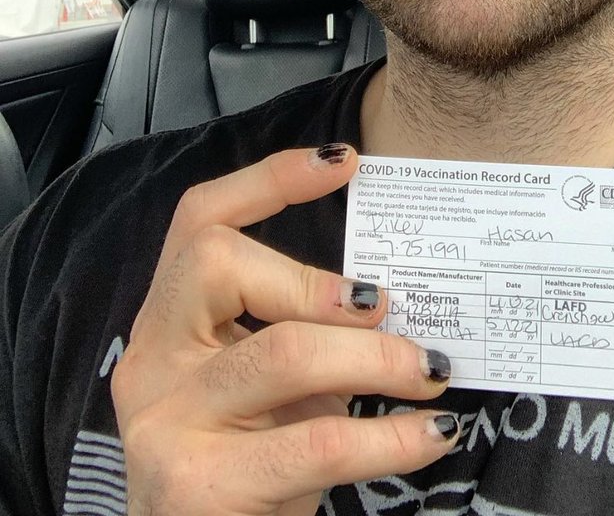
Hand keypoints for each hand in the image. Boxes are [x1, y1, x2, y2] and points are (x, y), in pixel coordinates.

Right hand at [111, 143, 457, 515]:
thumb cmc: (248, 463)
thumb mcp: (271, 384)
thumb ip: (306, 331)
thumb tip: (392, 294)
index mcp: (166, 323)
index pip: (198, 220)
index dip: (269, 180)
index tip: (347, 162)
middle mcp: (151, 362)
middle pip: (223, 263)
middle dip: (322, 283)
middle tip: (389, 309)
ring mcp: (166, 423)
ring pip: (284, 351)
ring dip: (377, 358)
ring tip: (429, 373)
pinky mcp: (200, 487)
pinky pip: (316, 442)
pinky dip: (390, 437)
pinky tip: (430, 436)